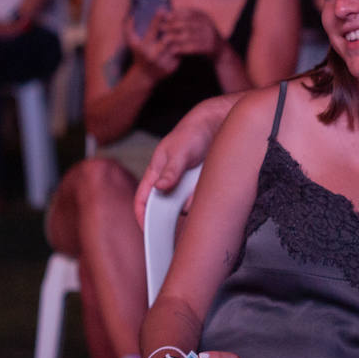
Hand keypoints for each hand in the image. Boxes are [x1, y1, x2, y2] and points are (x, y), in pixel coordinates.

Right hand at [125, 12, 178, 79]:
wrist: (144, 76)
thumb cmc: (139, 55)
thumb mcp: (132, 43)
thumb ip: (129, 29)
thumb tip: (132, 15)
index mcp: (142, 47)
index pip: (152, 30)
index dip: (157, 18)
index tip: (162, 9)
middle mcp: (152, 55)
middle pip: (167, 38)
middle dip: (173, 28)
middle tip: (179, 19)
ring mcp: (162, 62)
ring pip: (176, 45)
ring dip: (179, 37)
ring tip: (184, 27)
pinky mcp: (171, 68)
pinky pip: (180, 54)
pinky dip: (183, 47)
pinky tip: (186, 40)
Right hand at [133, 100, 217, 224]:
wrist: (217, 125)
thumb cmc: (192, 133)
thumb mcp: (180, 151)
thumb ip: (170, 170)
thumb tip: (159, 188)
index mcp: (155, 172)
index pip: (142, 199)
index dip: (141, 216)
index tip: (148, 232)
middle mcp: (168, 181)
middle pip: (162, 208)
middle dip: (167, 219)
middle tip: (174, 233)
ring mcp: (183, 185)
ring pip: (183, 207)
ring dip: (189, 207)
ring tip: (198, 197)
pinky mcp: (197, 187)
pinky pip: (197, 201)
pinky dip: (201, 201)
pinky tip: (209, 194)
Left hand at [161, 7, 224, 58]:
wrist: (220, 51)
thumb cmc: (202, 37)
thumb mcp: (198, 25)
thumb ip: (185, 20)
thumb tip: (166, 13)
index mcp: (204, 17)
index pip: (188, 12)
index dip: (175, 14)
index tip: (164, 17)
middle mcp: (208, 25)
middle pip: (187, 23)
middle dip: (172, 25)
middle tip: (160, 27)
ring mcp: (210, 36)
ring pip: (188, 35)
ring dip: (175, 37)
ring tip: (164, 39)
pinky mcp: (209, 47)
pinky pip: (193, 47)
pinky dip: (182, 49)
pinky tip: (173, 50)